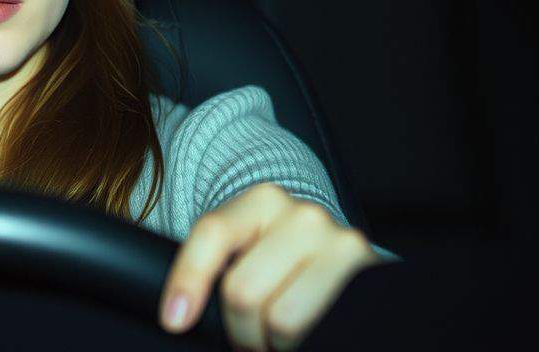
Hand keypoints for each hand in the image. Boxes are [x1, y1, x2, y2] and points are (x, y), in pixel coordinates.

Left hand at [158, 182, 379, 351]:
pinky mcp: (364, 274)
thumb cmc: (285, 266)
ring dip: (271, 344)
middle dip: (240, 331)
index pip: (213, 233)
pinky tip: (300, 338)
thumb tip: (177, 313)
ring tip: (277, 340)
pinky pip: (312, 330)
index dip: (188, 280)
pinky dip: (295, 346)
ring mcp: (338, 244)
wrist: (344, 265)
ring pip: (279, 319)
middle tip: (250, 338)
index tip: (174, 320)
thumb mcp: (251, 252)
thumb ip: (220, 267)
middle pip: (241, 290)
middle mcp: (303, 216)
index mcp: (263, 202)